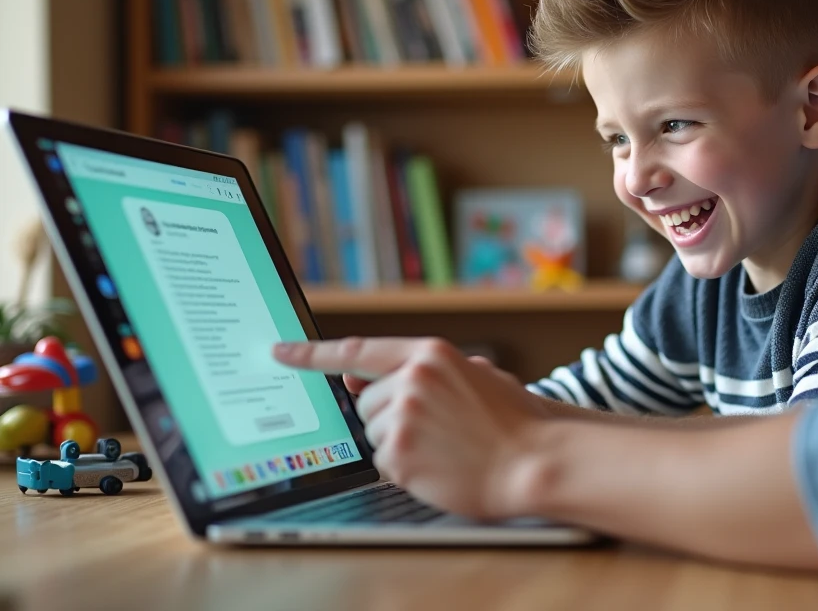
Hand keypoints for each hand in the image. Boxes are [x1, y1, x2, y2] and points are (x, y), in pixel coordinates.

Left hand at [274, 337, 548, 518]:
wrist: (535, 460)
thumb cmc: (512, 421)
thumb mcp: (472, 376)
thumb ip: (420, 370)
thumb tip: (363, 376)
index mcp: (429, 355)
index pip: (356, 351)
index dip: (311, 353)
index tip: (280, 351)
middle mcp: (410, 381)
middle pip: (367, 403)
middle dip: (391, 416)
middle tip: (437, 429)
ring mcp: (402, 419)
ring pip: (373, 434)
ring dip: (399, 444)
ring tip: (444, 447)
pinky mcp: (399, 457)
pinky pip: (383, 463)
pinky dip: (407, 469)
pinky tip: (440, 466)